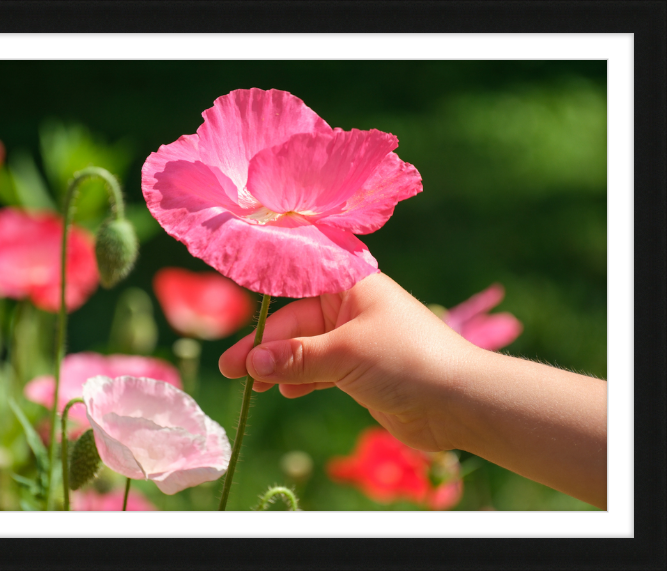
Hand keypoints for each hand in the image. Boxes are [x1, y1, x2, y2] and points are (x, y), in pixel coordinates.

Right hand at [219, 273, 475, 451]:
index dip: (262, 305)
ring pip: (304, 349)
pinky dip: (301, 381)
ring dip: (280, 367)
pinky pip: (319, 370)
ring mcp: (355, 339)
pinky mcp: (360, 369)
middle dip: (265, 348)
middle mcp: (350, 307)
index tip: (232, 323)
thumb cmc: (407, 360)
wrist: (460, 402)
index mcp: (350, 284)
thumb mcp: (345, 353)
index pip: (295, 285)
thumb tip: (251, 363)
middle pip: (295, 323)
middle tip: (231, 370)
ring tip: (253, 387)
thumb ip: (295, 358)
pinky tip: (285, 392)